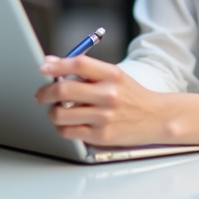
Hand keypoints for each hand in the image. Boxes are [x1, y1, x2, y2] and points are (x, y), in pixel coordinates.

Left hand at [34, 55, 166, 146]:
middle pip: (64, 90)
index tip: (43, 68)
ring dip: (52, 112)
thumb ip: (84, 69)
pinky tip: (67, 124)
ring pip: (61, 114)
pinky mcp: (101, 136)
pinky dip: (62, 127)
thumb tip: (51, 63)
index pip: (79, 64)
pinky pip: (68, 132)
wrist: (157, 118)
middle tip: (42, 95)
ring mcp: (105, 117)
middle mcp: (108, 94)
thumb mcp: (114, 76)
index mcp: (112, 74)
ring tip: (57, 110)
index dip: (56, 65)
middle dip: (45, 93)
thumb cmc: (131, 96)